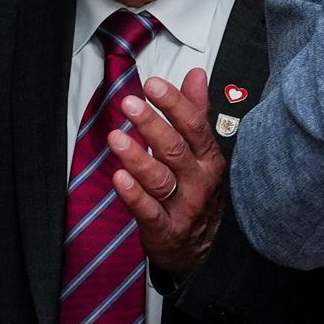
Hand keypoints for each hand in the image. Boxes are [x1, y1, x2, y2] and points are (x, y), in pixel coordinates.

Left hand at [107, 71, 228, 273]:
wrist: (200, 249)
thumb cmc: (196, 191)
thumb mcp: (201, 152)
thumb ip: (197, 112)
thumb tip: (196, 74)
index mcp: (208, 158)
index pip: (194, 126)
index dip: (174, 104)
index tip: (154, 84)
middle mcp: (199, 180)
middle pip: (175, 149)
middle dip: (152, 124)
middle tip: (130, 103)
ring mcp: (183, 206)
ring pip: (160, 179)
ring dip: (137, 157)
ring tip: (116, 137)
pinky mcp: (165, 229)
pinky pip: (149, 211)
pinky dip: (134, 195)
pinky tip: (119, 178)